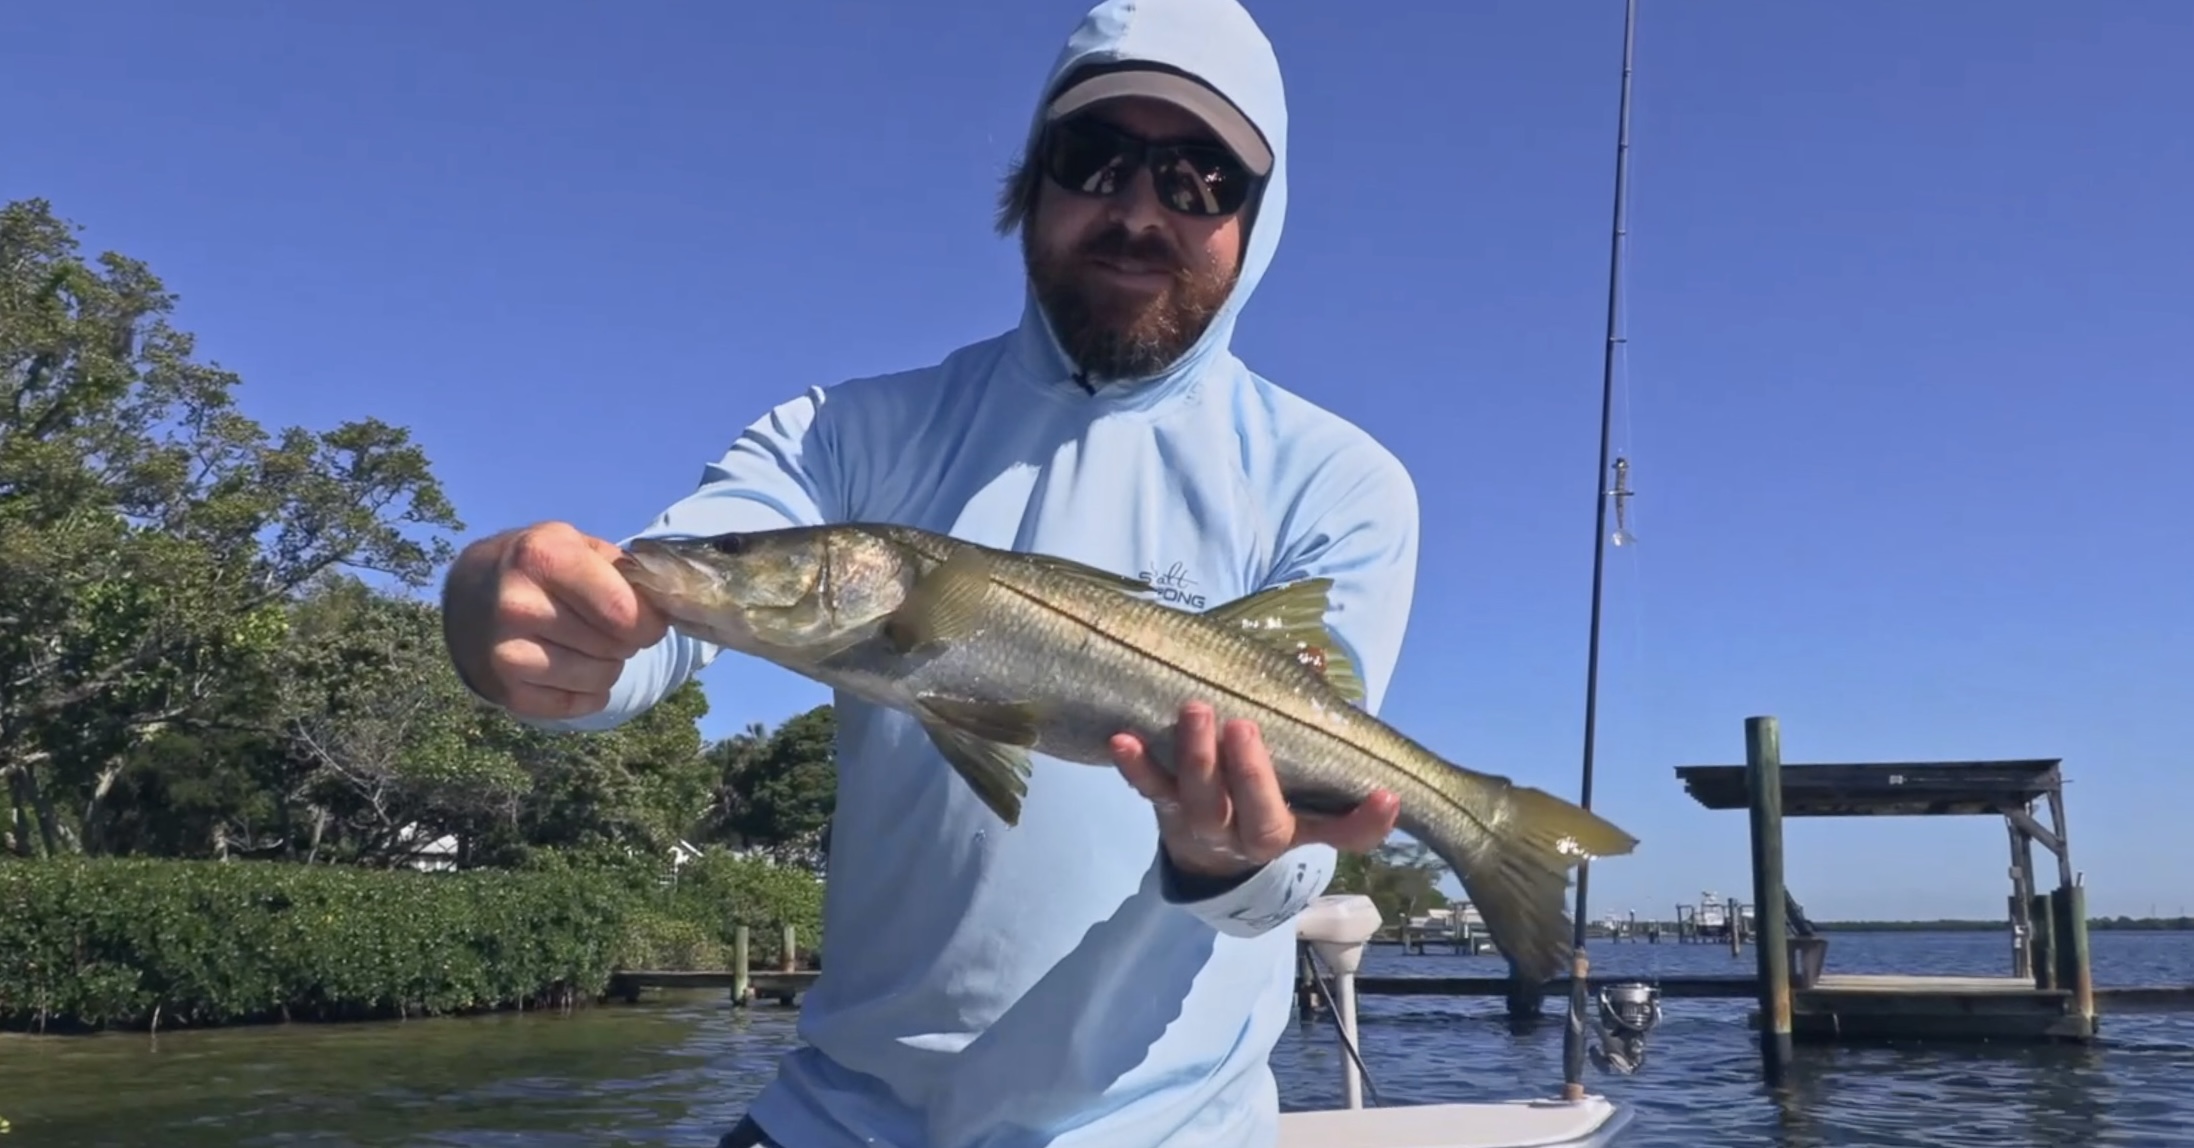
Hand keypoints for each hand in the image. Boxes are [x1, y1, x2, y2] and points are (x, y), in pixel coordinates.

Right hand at [442, 521, 668, 719]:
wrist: (473, 591)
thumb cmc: (540, 565)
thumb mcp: (579, 546)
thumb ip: (627, 573)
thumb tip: (667, 609)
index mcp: (543, 558)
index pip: (624, 611)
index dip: (649, 621)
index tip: (647, 619)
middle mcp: (518, 604)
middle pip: (616, 646)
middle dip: (626, 641)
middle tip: (606, 627)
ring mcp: (506, 651)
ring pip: (600, 678)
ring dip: (608, 667)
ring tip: (589, 646)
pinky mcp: (505, 690)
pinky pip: (574, 706)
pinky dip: (586, 693)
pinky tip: (572, 670)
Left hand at [1110, 701, 1400, 881]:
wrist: (1206, 844)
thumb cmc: (1263, 788)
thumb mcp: (1296, 769)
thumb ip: (1310, 724)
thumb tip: (1312, 659)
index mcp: (1299, 825)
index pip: (1344, 833)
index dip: (1367, 821)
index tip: (1389, 795)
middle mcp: (1256, 834)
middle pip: (1260, 817)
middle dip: (1251, 774)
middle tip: (1244, 726)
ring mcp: (1208, 826)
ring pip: (1203, 803)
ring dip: (1197, 759)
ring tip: (1196, 711)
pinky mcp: (1167, 811)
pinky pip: (1151, 792)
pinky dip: (1137, 767)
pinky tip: (1122, 740)